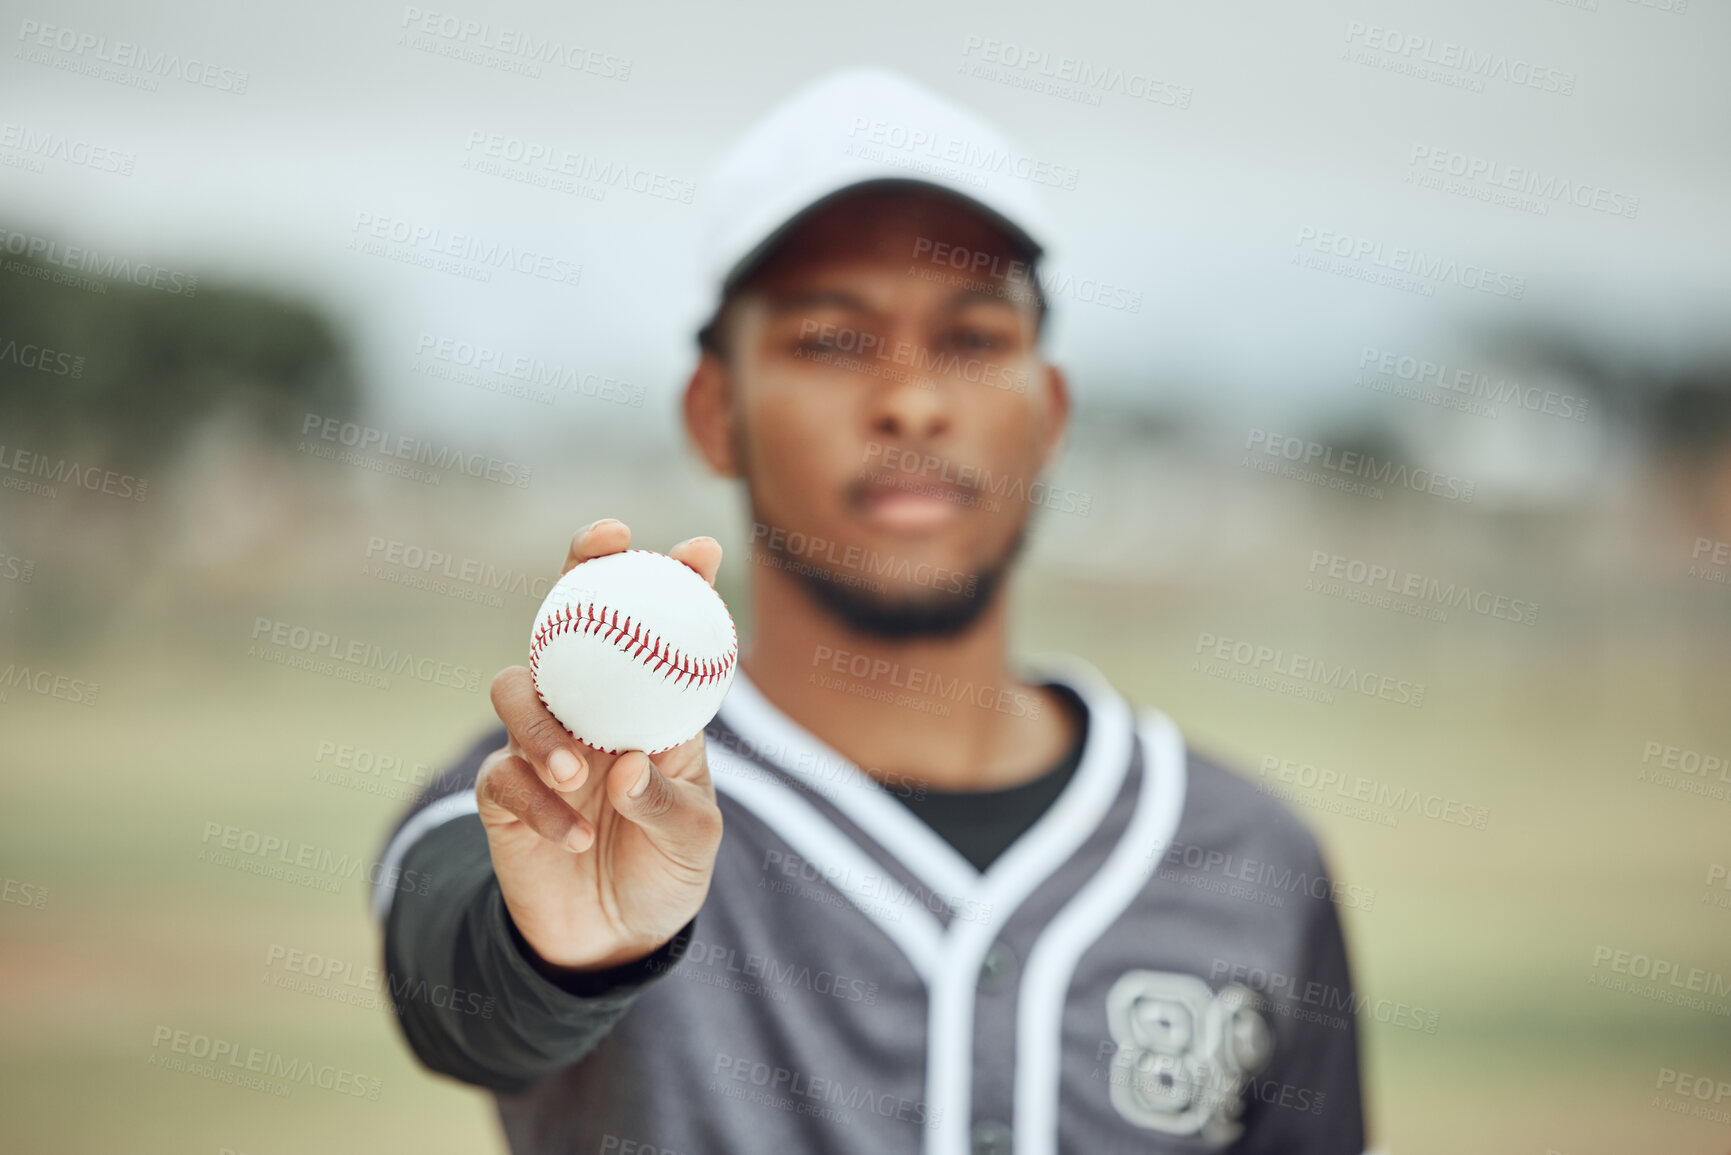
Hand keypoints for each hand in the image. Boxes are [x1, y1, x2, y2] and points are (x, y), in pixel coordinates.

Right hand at [474, 519, 724, 972]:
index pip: (653, 631)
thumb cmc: (666, 870)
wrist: (614, 943)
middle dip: (578, 574)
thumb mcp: (692, 838)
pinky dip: (538, 805)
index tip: (699, 548)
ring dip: (543, 724)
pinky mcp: (501, 795)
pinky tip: (576, 838)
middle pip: (567, 622)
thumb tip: (627, 761)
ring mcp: (540, 747)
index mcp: (645, 708)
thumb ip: (665, 799)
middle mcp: (588, 712)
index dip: (671, 580)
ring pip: (514, 691)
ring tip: (578, 772)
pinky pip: (502, 777)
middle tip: (599, 547)